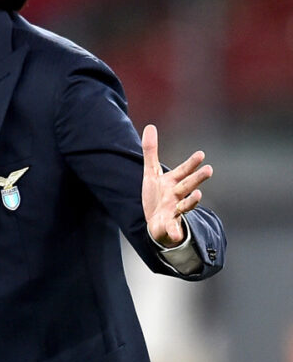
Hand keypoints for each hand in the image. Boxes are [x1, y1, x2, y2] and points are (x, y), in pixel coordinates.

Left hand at [141, 124, 212, 247]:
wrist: (156, 222)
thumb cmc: (157, 195)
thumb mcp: (151, 173)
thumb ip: (151, 151)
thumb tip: (150, 126)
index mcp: (172, 182)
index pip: (183, 171)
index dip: (191, 163)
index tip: (201, 154)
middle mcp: (176, 196)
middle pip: (187, 186)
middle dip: (197, 178)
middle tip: (209, 169)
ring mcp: (174, 211)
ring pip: (184, 206)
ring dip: (191, 202)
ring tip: (198, 197)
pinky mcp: (168, 226)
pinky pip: (172, 229)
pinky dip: (175, 232)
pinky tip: (176, 235)